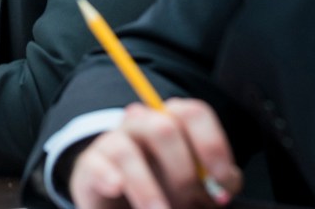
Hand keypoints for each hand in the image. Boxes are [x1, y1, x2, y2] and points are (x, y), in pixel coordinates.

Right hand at [69, 99, 240, 208]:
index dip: (211, 143)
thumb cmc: (166, 188)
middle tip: (189, 201)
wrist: (120, 201)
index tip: (220, 179)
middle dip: (182, 171)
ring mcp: (113, 141)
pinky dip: (108, 176)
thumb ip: (213, 182)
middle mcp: (142, 123)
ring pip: (127, 150)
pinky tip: (117, 189)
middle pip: (163, 128)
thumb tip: (224, 184)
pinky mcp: (90, 165)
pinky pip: (96, 164)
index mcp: (173, 121)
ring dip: (147, 188)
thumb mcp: (196, 186)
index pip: (193, 113)